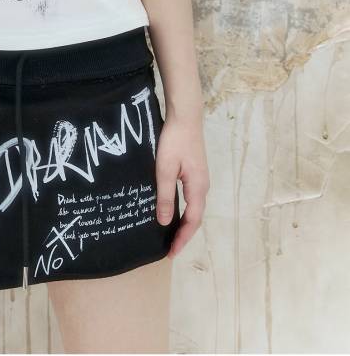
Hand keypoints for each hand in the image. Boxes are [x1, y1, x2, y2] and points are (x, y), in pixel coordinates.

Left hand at [155, 112, 208, 257]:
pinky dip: (185, 210)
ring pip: (194, 207)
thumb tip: (165, 222)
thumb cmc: (174, 141)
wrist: (185, 116)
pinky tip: (174, 209)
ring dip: (185, 223)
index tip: (171, 253)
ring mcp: (200, 178)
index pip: (193, 221)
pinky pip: (191, 197)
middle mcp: (203, 186)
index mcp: (198, 188)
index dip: (182, 238)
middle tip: (170, 249)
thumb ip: (165, 196)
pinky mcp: (195, 171)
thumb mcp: (165, 169)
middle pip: (196, 217)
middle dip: (184, 234)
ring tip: (172, 234)